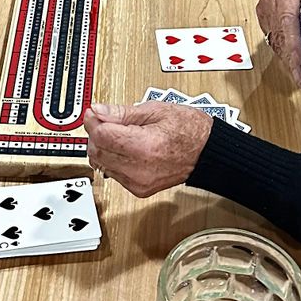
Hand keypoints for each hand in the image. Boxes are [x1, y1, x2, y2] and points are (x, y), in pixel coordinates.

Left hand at [84, 102, 210, 197]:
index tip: (95, 112)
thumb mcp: (155, 110)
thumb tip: (98, 111)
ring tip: (117, 133)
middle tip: (104, 120)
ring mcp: (139, 182)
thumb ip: (122, 113)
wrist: (207, 153)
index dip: (93, 121)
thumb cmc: (189, 130)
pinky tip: (124, 148)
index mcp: (145, 147)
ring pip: (101, 164)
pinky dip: (112, 159)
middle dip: (95, 134)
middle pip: (97, 152)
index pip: (101, 136)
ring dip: (102, 147)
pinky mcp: (139, 190)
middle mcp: (140, 169)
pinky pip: (112, 173)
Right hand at [256, 0, 300, 91]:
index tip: (297, 64)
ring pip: (274, 38)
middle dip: (291, 58)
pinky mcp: (264, 15)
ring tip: (298, 73)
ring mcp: (265, 6)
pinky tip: (291, 61)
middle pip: (279, 34)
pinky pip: (272, 36)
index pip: (287, 23)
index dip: (292, 47)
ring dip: (286, 57)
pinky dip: (282, 49)